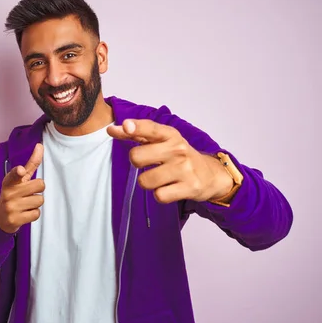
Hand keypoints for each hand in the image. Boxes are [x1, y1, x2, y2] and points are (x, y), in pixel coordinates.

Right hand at [0, 143, 44, 233]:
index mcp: (9, 181)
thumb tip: (40, 145)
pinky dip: (33, 214)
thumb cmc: (14, 194)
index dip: (18, 172)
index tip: (20, 170)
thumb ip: (31, 163)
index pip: (14, 174)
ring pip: (40, 200)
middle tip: (28, 193)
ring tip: (25, 204)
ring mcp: (11, 207)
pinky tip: (24, 213)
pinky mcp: (15, 220)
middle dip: (38, 189)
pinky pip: (36, 214)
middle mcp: (9, 193)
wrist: (0, 218)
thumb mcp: (20, 179)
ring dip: (36, 203)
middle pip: (40, 185)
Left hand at [107, 119, 232, 203]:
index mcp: (170, 135)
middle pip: (137, 157)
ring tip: (159, 178)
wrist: (210, 174)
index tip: (126, 127)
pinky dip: (160, 195)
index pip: (150, 128)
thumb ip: (136, 134)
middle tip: (148, 163)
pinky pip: (159, 196)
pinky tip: (168, 188)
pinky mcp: (189, 187)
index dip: (136, 127)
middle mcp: (178, 150)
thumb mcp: (160, 141)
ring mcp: (184, 169)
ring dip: (147, 182)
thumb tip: (111, 130)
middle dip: (137, 163)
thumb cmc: (178, 156)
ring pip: (145, 180)